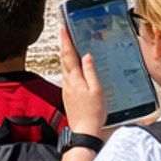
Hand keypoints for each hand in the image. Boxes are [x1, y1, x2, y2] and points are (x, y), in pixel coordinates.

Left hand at [58, 20, 108, 139]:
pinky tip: (73, 69)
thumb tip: (87, 56)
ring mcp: (66, 90)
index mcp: (75, 79)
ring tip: (68, 47)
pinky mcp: (68, 96)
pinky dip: (69, 68)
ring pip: (65, 69)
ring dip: (66, 57)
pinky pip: (67, 77)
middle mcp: (68, 83)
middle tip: (64, 33)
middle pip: (64, 60)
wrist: (84, 132)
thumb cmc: (94, 112)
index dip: (65, 41)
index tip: (63, 29)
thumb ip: (91, 72)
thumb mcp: (97, 90)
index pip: (68, 55)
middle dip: (64, 46)